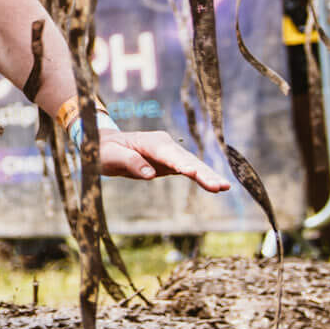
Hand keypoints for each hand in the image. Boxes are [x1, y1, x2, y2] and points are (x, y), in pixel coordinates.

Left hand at [96, 128, 229, 190]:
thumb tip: (149, 174)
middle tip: (220, 186)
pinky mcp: (172, 163)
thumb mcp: (110, 155)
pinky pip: (190, 171)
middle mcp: (165, 145)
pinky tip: (218, 187)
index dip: (181, 163)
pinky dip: (203, 178)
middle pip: (187, 160)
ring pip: (193, 165)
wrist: (104, 146)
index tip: (193, 173)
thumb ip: (130, 162)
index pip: (168, 154)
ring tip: (224, 188)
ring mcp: (171, 153)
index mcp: (151, 141)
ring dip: (209, 176)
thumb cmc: (104, 150)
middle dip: (203, 173)